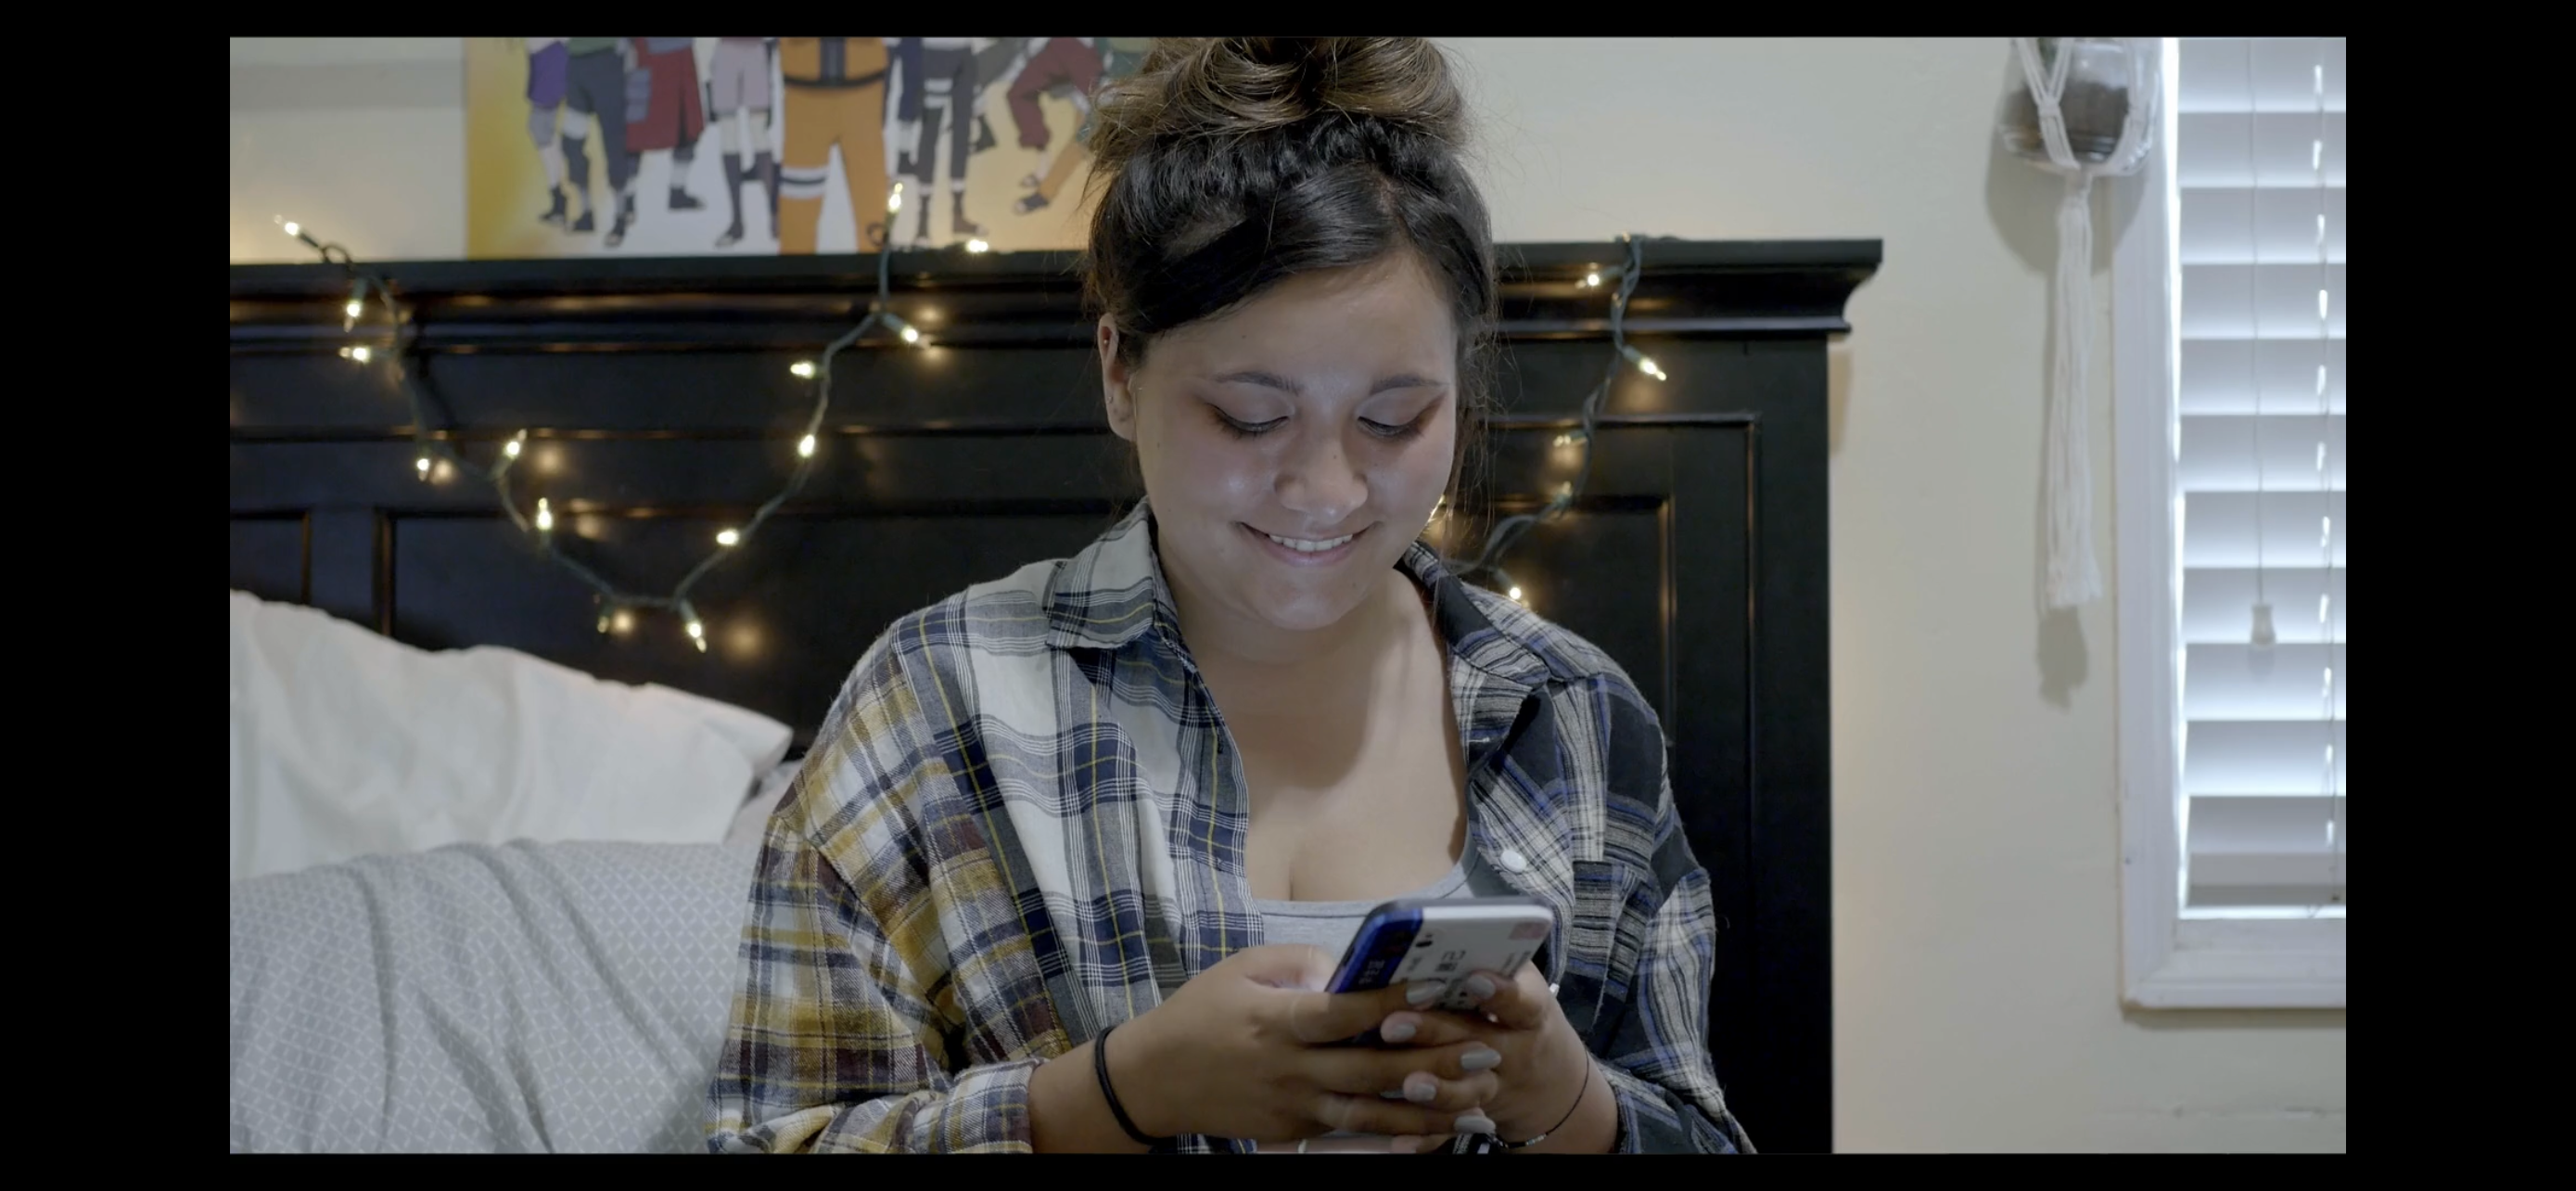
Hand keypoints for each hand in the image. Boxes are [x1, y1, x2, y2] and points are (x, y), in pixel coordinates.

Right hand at [1112, 944, 1508, 1144]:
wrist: (1154, 1080)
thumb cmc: (1200, 1013)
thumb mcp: (1243, 968)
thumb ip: (1300, 962)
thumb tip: (1350, 968)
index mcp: (1279, 1020)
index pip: (1344, 1012)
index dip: (1392, 1002)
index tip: (1437, 989)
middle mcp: (1291, 1068)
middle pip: (1372, 1066)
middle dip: (1432, 1058)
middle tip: (1483, 1049)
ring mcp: (1294, 1105)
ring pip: (1371, 1112)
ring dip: (1427, 1106)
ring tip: (1474, 1099)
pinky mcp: (1293, 1131)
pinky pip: (1350, 1133)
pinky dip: (1393, 1134)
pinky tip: (1431, 1128)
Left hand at [1373, 962, 1593, 1151]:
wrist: (1549, 1079)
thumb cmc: (1517, 1012)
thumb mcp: (1519, 983)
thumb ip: (1486, 959)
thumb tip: (1420, 928)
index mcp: (1528, 1012)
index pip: (1520, 1000)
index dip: (1499, 992)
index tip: (1471, 979)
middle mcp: (1515, 1052)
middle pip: (1477, 1043)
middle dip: (1435, 1033)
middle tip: (1393, 1023)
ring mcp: (1495, 1087)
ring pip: (1467, 1093)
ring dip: (1436, 1090)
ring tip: (1405, 1083)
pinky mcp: (1473, 1115)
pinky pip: (1448, 1131)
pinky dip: (1425, 1138)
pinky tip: (1400, 1141)